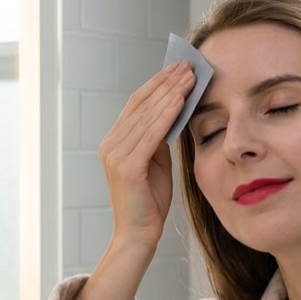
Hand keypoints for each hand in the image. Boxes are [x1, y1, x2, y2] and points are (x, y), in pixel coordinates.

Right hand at [97, 61, 194, 251]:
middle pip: (141, 105)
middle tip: (188, 65)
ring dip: (170, 93)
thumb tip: (173, 111)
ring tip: (190, 77)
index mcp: (114, 142)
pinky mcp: (126, 167)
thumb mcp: (155, 162)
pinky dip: (167, 114)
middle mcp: (110, 145)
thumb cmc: (149, 201)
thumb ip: (158, 138)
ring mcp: (115, 155)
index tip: (178, 68)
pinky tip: (181, 100)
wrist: (139, 234)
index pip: (136, 104)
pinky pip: (150, 134)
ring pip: (147, 116)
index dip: (157, 84)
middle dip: (166, 83)